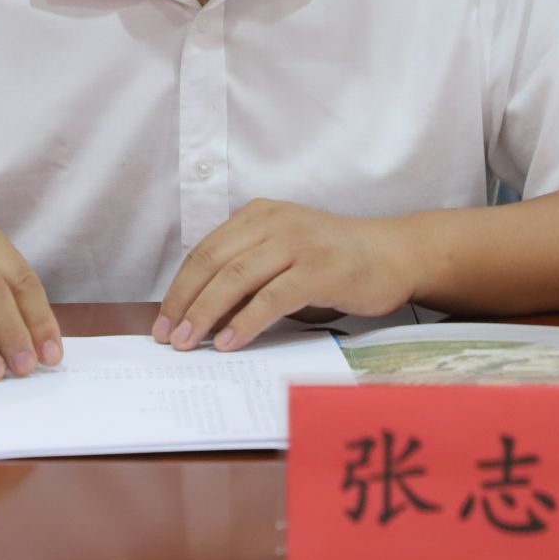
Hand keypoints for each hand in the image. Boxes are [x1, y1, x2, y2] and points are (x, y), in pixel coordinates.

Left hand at [151, 199, 415, 352]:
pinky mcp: (318, 269)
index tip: (164, 321)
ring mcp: (296, 244)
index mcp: (258, 215)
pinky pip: (270, 298)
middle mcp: (273, 222)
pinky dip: (245, 322)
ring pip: (235, 279)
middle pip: (213, 263)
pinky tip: (229, 342)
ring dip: (206, 314)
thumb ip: (249, 276)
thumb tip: (205, 318)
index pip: (205, 251)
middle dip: (185, 303)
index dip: (180, 288)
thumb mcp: (285, 257)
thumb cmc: (336, 260)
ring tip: (190, 344)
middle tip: (168, 338)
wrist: (394, 254)